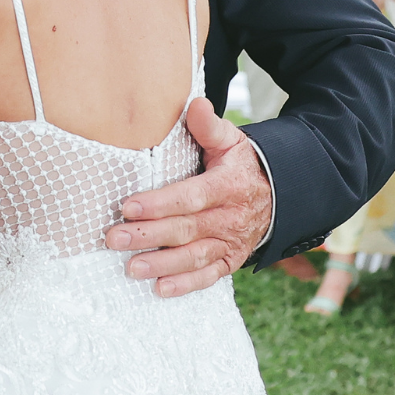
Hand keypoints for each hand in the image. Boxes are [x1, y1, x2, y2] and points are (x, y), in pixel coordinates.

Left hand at [107, 99, 271, 296]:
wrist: (279, 195)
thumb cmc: (242, 164)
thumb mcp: (232, 141)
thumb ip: (210, 126)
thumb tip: (195, 104)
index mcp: (227, 186)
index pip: (190, 197)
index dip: (160, 204)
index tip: (128, 206)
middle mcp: (230, 218)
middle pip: (186, 229)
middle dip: (148, 235)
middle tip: (114, 238)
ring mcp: (230, 242)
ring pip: (194, 256)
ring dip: (162, 264)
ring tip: (130, 268)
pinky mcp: (230, 260)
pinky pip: (208, 276)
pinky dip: (186, 284)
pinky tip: (160, 289)